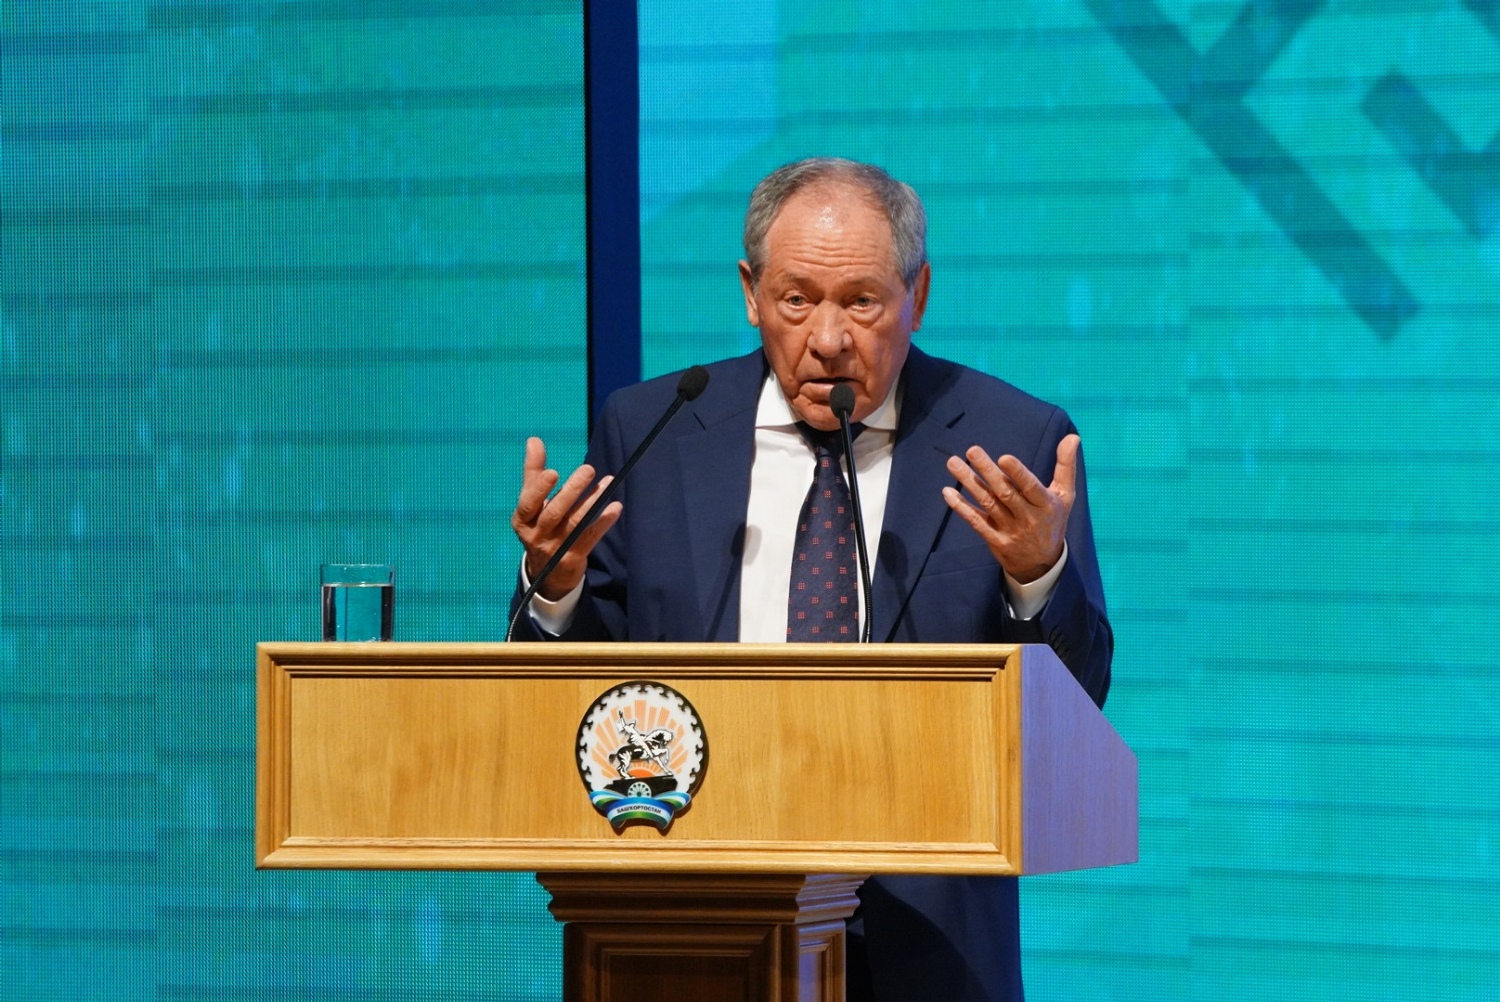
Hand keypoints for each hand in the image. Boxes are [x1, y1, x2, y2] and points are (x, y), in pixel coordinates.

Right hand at [510, 437, 621, 600]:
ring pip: (575, 524)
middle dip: (572, 491)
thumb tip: (534, 440)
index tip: (553, 472)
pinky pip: (591, 537)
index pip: (529, 503)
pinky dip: (604, 522)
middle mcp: (536, 535)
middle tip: (588, 469)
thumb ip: (533, 472)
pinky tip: (616, 507)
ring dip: (593, 501)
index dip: (540, 489)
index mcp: (522, 520)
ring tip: (607, 482)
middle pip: (554, 513)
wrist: (546, 572)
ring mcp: (556, 548)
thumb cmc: (538, 525)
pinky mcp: (573, 556)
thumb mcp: (530, 503)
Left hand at [942, 434, 1078, 583]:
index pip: (1031, 487)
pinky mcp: (995, 539)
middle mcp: (1027, 518)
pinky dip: (961, 507)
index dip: (1018, 474)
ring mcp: (1010, 530)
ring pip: (987, 504)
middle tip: (972, 451)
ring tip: (954, 463)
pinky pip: (976, 522)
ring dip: (969, 483)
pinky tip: (948, 492)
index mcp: (1046, 505)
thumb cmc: (1054, 520)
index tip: (1004, 457)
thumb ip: (1066, 466)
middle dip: (988, 471)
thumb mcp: (1066, 495)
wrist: (1043, 564)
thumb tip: (1073, 437)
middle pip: (1005, 493)